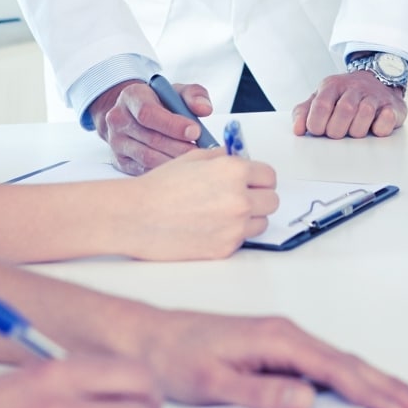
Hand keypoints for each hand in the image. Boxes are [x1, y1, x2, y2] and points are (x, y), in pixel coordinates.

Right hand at [90, 79, 212, 174]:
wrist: (131, 114)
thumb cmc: (158, 102)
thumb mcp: (176, 91)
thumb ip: (193, 95)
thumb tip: (204, 109)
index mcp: (132, 96)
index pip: (148, 112)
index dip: (173, 125)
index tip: (195, 131)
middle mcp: (119, 119)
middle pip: (151, 138)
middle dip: (179, 147)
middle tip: (201, 151)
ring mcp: (117, 142)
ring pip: (147, 157)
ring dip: (173, 160)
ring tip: (193, 160)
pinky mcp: (120, 160)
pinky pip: (144, 170)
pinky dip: (164, 171)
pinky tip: (180, 168)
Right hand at [126, 149, 279, 259]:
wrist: (136, 217)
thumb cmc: (158, 188)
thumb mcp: (192, 159)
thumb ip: (222, 158)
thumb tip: (237, 159)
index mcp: (234, 171)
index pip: (270, 176)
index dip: (259, 178)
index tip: (252, 181)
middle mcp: (240, 199)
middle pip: (272, 201)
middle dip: (258, 197)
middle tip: (240, 197)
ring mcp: (234, 227)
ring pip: (262, 223)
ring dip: (249, 218)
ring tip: (222, 213)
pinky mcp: (225, 249)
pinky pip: (242, 240)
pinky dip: (231, 235)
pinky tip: (209, 227)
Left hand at [136, 310, 407, 407]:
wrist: (148, 337)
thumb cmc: (174, 356)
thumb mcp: (211, 381)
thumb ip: (260, 391)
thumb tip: (306, 399)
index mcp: (277, 339)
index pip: (335, 369)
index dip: (372, 391)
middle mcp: (285, 335)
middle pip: (348, 363)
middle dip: (388, 385)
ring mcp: (282, 341)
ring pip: (339, 363)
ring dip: (374, 382)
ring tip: (407, 398)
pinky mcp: (275, 349)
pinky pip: (322, 366)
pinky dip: (350, 379)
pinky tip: (360, 389)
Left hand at [292, 71, 405, 138]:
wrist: (377, 80)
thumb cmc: (344, 95)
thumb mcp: (321, 98)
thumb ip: (304, 112)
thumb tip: (298, 129)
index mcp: (332, 85)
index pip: (321, 106)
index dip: (317, 125)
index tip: (319, 131)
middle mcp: (354, 87)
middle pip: (344, 111)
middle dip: (338, 130)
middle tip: (338, 133)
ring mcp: (374, 96)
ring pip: (365, 114)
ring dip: (357, 130)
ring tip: (354, 130)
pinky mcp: (392, 106)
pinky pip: (386, 119)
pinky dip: (379, 128)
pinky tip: (373, 127)